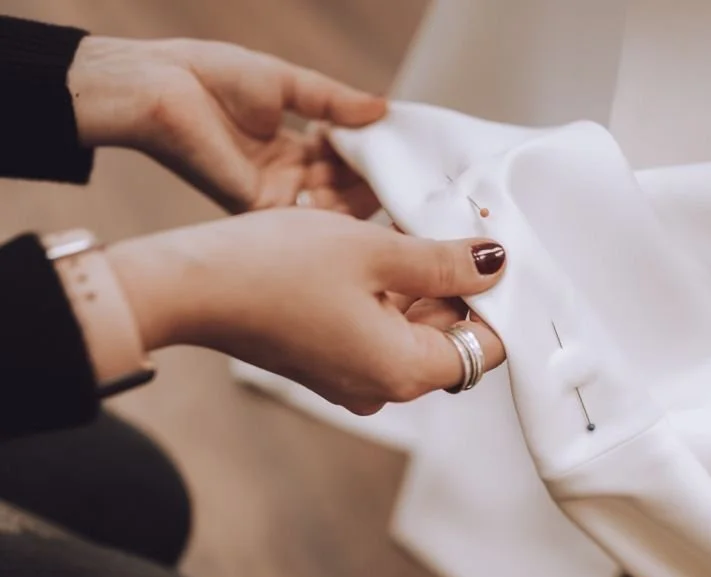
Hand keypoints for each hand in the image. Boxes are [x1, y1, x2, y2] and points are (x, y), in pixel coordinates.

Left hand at [69, 37, 384, 214]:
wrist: (162, 89)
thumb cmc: (212, 77)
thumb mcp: (289, 83)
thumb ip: (334, 102)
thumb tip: (382, 110)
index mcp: (291, 151)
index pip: (345, 164)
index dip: (373, 157)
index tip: (402, 148)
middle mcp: (286, 181)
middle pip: (345, 192)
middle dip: (374, 180)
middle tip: (403, 169)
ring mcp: (275, 199)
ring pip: (333, 210)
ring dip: (361, 193)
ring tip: (386, 176)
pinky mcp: (261, 210)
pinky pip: (310, 219)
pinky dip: (339, 208)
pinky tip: (362, 191)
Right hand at [107, 209, 506, 412]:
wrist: (192, 289)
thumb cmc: (275, 270)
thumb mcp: (374, 251)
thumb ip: (443, 261)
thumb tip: (494, 262)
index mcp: (404, 373)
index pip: (486, 350)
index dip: (500, 302)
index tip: (499, 255)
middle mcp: (383, 391)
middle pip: (450, 343)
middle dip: (461, 289)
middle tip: (461, 225)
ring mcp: (353, 382)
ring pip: (412, 333)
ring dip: (423, 286)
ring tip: (417, 227)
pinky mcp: (328, 365)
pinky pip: (377, 332)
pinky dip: (388, 296)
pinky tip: (381, 249)